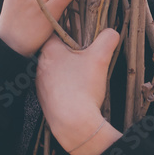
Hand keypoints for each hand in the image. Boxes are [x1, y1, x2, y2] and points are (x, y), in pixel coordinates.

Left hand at [35, 27, 122, 154]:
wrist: (73, 124)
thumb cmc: (83, 88)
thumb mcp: (100, 58)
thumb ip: (107, 40)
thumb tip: (112, 32)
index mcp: (49, 51)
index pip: (56, 31)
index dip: (70, 30)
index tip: (81, 33)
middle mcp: (40, 66)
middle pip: (56, 51)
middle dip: (70, 52)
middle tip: (85, 56)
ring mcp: (40, 84)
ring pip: (55, 70)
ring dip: (67, 70)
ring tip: (82, 76)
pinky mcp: (44, 99)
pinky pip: (54, 87)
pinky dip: (65, 86)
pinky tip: (77, 91)